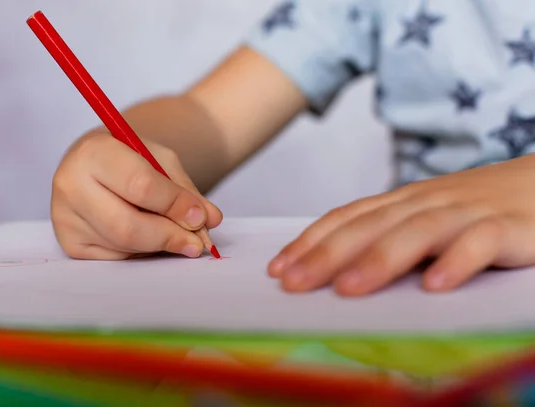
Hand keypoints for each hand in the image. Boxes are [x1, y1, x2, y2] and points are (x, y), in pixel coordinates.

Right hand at [51, 131, 221, 259]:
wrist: (98, 162)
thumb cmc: (132, 158)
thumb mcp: (161, 161)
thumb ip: (186, 190)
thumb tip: (210, 220)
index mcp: (93, 152)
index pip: (139, 185)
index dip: (175, 205)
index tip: (201, 217)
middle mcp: (70, 184)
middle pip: (127, 226)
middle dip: (170, 237)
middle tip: (198, 242)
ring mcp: (65, 217)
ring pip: (123, 246)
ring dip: (159, 246)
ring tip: (177, 234)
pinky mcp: (70, 242)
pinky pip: (115, 258)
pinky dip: (141, 251)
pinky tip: (149, 237)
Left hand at [268, 155, 534, 295]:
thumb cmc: (473, 208)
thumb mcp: (423, 217)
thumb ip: (387, 236)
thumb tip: (336, 269)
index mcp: (401, 202)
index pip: (346, 217)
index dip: (310, 242)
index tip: (278, 269)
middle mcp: (425, 202)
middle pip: (370, 226)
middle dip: (327, 254)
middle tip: (293, 283)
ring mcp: (465, 212)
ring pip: (417, 231)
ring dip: (380, 260)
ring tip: (349, 289)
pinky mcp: (507, 226)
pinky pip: (480, 242)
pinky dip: (457, 261)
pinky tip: (434, 286)